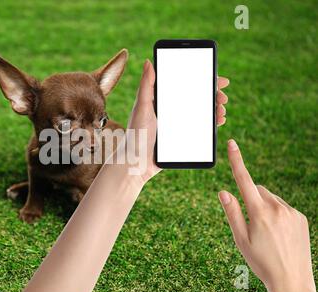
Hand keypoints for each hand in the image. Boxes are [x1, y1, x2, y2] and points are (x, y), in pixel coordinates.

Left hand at [126, 60, 228, 182]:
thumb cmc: (135, 134)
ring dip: (214, 108)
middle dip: (213, 95)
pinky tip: (218, 121)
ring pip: (200, 111)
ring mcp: (177, 123)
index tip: (218, 78)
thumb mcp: (141, 107)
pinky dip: (211, 123)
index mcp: (161, 98)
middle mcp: (171, 109)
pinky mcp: (181, 137)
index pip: (185, 83)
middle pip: (196, 97)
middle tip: (223, 97)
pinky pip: (199, 127)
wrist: (137, 163)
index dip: (202, 79)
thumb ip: (146, 85)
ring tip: (221, 110)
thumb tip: (148, 62)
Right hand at [218, 139, 316, 291]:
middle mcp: (278, 208)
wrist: (291, 280)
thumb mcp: (240, 239)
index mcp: (259, 213)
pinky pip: (284, 207)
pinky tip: (278, 233)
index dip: (236, 160)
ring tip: (267, 233)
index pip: (244, 180)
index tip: (232, 144)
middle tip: (251, 223)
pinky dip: (277, 214)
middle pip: (258, 190)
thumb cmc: (261, 261)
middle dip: (251, 199)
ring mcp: (292, 212)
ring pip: (271, 199)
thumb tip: (223, 192)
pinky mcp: (301, 218)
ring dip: (264, 207)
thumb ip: (232, 213)